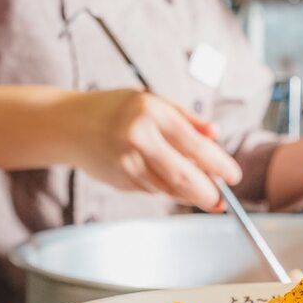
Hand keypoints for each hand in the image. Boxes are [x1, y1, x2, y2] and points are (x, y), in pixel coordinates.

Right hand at [62, 89, 241, 210]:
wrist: (70, 125)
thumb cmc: (116, 109)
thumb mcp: (153, 101)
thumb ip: (187, 118)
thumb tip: (216, 134)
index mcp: (150, 111)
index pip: (194, 144)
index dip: (218, 164)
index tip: (233, 176)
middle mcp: (137, 137)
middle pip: (182, 175)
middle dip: (207, 193)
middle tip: (222, 201)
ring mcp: (126, 162)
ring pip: (168, 188)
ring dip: (189, 195)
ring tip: (205, 195)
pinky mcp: (120, 179)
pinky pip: (153, 190)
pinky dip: (168, 190)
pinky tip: (172, 184)